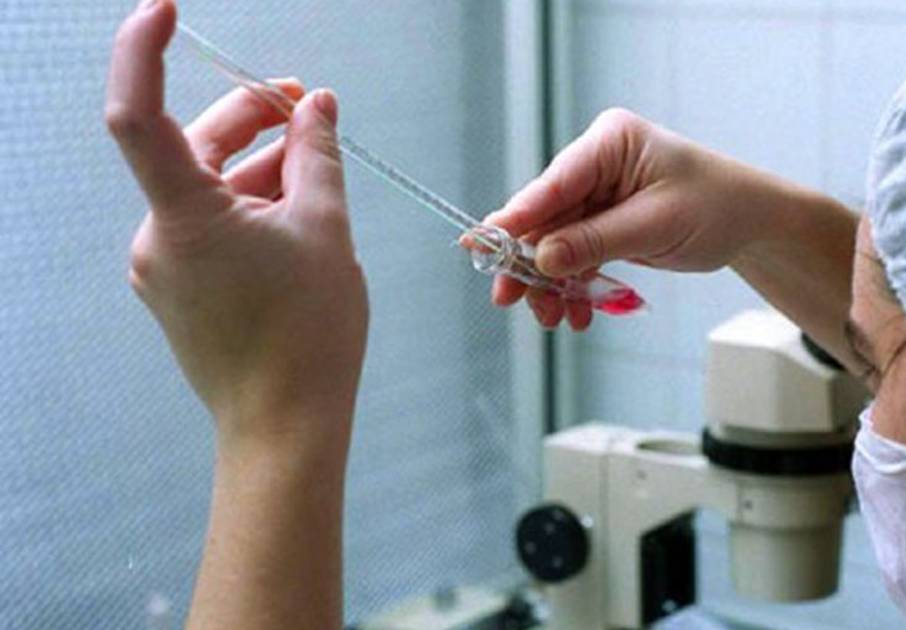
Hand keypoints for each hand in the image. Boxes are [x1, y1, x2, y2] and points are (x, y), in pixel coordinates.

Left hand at [106, 0, 367, 449]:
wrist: (286, 427)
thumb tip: (314, 106)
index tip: (167, 8)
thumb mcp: (327, 229)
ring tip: (318, 162)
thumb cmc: (308, 335)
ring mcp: (164, 268)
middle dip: (250, 119)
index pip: (139, 113)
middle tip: (305, 103)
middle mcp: (157, 239)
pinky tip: (299, 211)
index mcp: (184, 217)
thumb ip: (315, 156)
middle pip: (194, 149)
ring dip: (260, 168)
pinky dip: (250, 208)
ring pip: (208, 191)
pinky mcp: (180, 291)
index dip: (144, 50)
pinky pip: (211, 228)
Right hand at [487, 108, 773, 329]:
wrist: (752, 223)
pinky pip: (576, 255)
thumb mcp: (655, 225)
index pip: (553, 183)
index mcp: (610, 142)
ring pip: (556, 242)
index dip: (515, 217)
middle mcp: (597, 163)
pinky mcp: (605, 222)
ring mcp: (599, 194)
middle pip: (545, 217)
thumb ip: (596, 241)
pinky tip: (573, 312)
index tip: (481, 244)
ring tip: (552, 317)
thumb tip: (542, 259)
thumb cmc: (718, 205)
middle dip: (530, 262)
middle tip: (508, 298)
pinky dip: (573, 285)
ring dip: (550, 282)